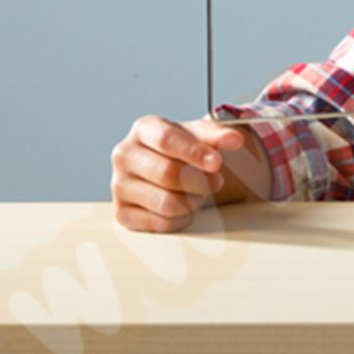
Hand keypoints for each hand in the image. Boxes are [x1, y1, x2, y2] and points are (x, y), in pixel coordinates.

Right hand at [110, 115, 245, 232]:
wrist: (169, 166)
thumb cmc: (184, 148)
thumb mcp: (201, 135)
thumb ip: (218, 135)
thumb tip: (235, 139)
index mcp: (144, 129)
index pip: (167, 140)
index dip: (194, 153)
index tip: (217, 163)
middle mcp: (125, 155)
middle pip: (167, 173)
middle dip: (199, 181)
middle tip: (216, 182)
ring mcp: (119, 185)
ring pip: (164, 202)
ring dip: (192, 202)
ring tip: (197, 193)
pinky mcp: (121, 213)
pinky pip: (159, 223)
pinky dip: (181, 218)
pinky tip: (184, 207)